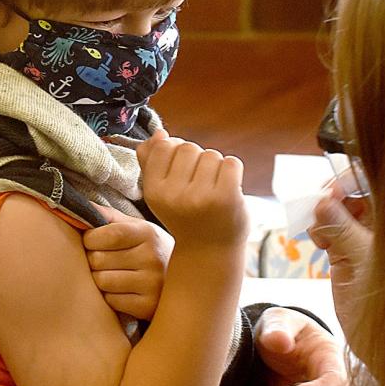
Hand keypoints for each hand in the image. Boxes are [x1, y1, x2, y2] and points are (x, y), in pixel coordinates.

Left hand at [83, 204, 171, 319]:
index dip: (91, 238)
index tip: (91, 241)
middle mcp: (152, 257)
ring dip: (101, 279)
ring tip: (115, 274)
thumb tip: (78, 205)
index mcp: (147, 233)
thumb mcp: (136, 228)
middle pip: (99, 259)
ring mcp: (152, 284)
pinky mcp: (147, 306)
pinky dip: (111, 296)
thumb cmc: (149, 250)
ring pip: (102, 282)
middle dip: (94, 259)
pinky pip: (111, 301)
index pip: (109, 234)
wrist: (183, 281)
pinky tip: (124, 290)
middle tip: (105, 260)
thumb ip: (108, 217)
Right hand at [136, 130, 247, 247]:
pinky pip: (231, 163)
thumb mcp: (161, 193)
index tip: (181, 173)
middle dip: (197, 160)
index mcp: (154, 192)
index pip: (165, 145)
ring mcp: (201, 197)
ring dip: (215, 167)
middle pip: (189, 147)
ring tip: (212, 190)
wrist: (209, 251)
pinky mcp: (227, 197)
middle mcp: (174, 195)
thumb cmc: (185, 216)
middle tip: (199, 185)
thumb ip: (151, 162)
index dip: (176, 152)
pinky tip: (228, 189)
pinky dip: (233, 172)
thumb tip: (158, 134)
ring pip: (211, 154)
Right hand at [309, 190, 373, 356]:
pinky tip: (317, 240)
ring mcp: (368, 241)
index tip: (330, 193)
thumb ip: (341, 227)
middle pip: (356, 192)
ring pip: (341, 210)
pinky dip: (321, 229)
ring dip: (323, 214)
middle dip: (333, 196)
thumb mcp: (362, 261)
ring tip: (317, 231)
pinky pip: (333, 230)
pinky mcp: (351, 255)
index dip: (350, 181)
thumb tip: (323, 201)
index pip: (376, 181)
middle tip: (318, 210)